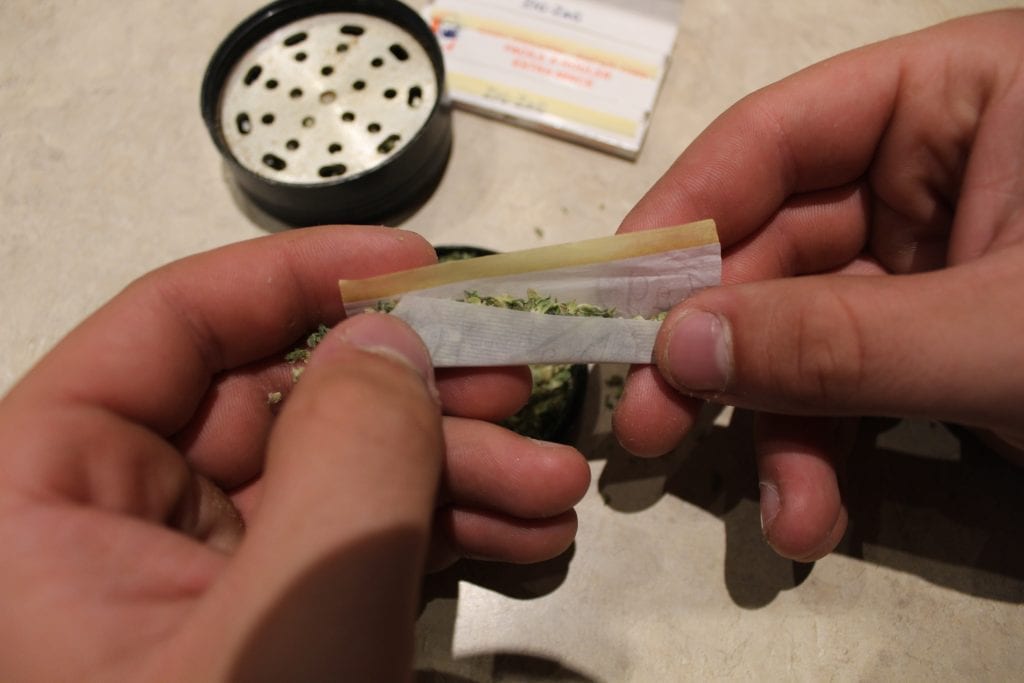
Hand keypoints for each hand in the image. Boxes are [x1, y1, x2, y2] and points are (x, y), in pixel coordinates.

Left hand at [0, 227, 588, 680]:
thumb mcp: (285, 630)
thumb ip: (344, 462)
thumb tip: (389, 338)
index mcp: (36, 494)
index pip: (171, 327)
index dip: (300, 277)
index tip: (419, 264)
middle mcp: (102, 525)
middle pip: (279, 402)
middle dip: (416, 397)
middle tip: (524, 388)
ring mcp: (190, 587)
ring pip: (333, 479)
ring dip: (452, 474)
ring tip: (554, 494)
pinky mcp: (260, 635)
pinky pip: (350, 552)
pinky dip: (438, 539)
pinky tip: (522, 541)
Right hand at [614, 10, 1023, 560]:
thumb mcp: (1012, 331)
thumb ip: (840, 339)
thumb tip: (677, 346)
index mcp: (963, 96)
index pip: (779, 136)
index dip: (684, 215)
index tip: (609, 299)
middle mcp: (938, 170)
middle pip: (777, 252)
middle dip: (719, 352)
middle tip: (647, 427)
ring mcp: (941, 267)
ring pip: (809, 339)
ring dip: (779, 431)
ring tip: (779, 518)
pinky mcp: (949, 349)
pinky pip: (855, 391)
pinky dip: (827, 456)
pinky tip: (813, 515)